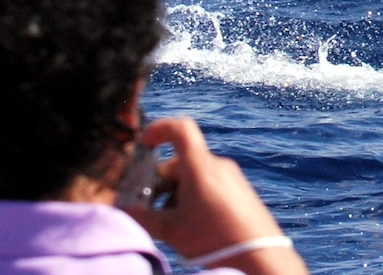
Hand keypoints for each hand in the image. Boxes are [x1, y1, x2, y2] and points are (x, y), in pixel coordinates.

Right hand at [123, 118, 305, 274]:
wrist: (260, 255)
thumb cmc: (215, 239)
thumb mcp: (172, 230)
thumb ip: (143, 217)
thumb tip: (122, 209)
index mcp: (200, 166)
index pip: (181, 129)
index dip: (160, 128)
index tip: (145, 141)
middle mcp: (218, 165)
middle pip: (183, 161)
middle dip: (164, 182)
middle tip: (153, 208)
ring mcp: (232, 177)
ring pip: (196, 176)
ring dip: (179, 193)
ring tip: (175, 223)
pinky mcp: (241, 191)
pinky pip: (212, 185)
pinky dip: (196, 197)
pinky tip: (195, 225)